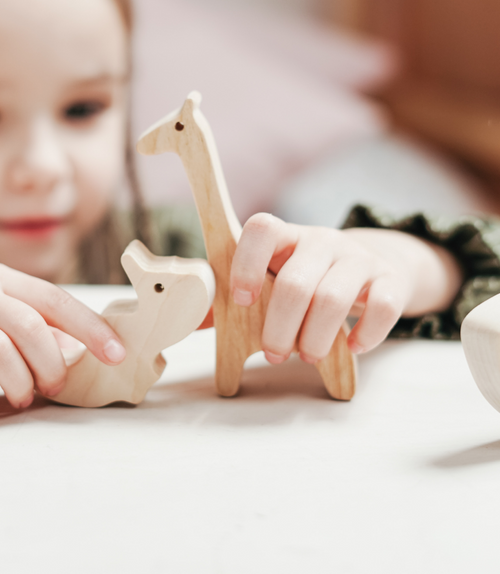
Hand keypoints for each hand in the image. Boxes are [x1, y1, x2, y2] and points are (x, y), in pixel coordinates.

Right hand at [0, 264, 125, 418]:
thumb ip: (36, 326)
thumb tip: (82, 351)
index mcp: (0, 280)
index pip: (54, 299)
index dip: (89, 327)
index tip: (116, 354)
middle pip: (27, 325)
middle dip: (52, 362)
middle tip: (56, 386)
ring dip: (20, 382)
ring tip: (24, 397)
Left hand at [229, 213, 461, 363]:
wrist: (370, 266)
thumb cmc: (306, 277)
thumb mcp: (273, 277)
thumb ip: (235, 296)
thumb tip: (196, 321)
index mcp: (284, 236)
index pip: (262, 229)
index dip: (246, 264)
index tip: (242, 300)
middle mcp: (321, 240)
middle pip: (296, 283)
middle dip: (280, 327)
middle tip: (275, 354)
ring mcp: (357, 257)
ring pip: (334, 299)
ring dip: (316, 338)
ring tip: (307, 356)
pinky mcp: (389, 280)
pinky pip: (383, 307)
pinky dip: (365, 335)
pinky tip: (352, 347)